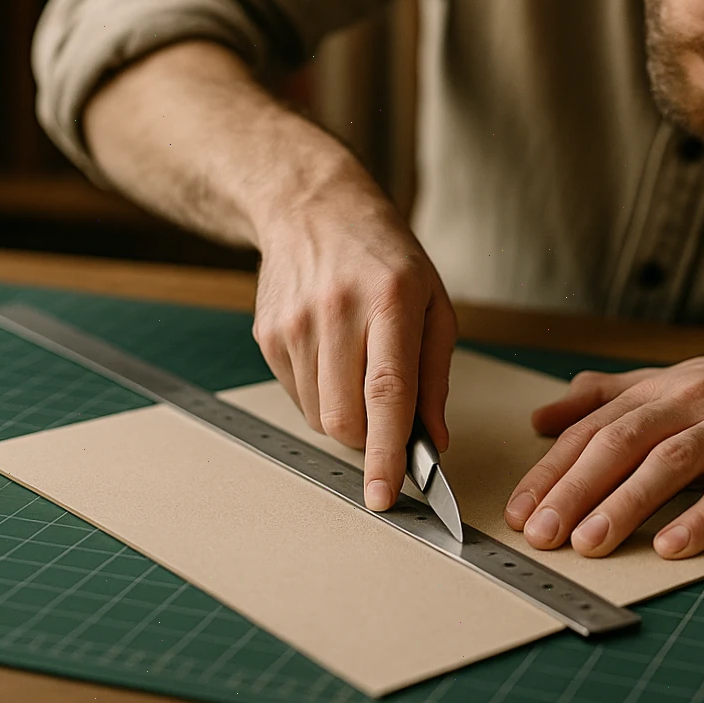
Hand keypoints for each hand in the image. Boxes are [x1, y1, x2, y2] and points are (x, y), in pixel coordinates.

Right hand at [250, 164, 457, 512]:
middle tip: (390, 417)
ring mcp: (295, 324)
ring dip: (346, 416)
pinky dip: (322, 395)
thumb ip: (435, 375)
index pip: (388, 393)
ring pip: (320, 416)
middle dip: (370, 438)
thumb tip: (434, 441)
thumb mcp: (433, 302)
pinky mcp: (268, 334)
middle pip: (346, 417)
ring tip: (360, 367)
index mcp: (390, 300)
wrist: (313, 207)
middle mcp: (337, 311)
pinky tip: (333, 355)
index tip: (385, 495)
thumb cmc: (385, 256)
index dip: (386, 452)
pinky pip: (298, 397)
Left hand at [503, 334, 703, 558]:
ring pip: (669, 463)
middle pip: (621, 444)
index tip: (519, 511)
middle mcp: (688, 403)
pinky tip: (674, 546)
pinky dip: (703, 516)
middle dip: (576, 489)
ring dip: (626, 504)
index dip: (552, 470)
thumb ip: (605, 398)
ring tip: (591, 544)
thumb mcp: (670, 381)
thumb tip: (543, 417)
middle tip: (542, 534)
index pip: (593, 430)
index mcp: (658, 391)